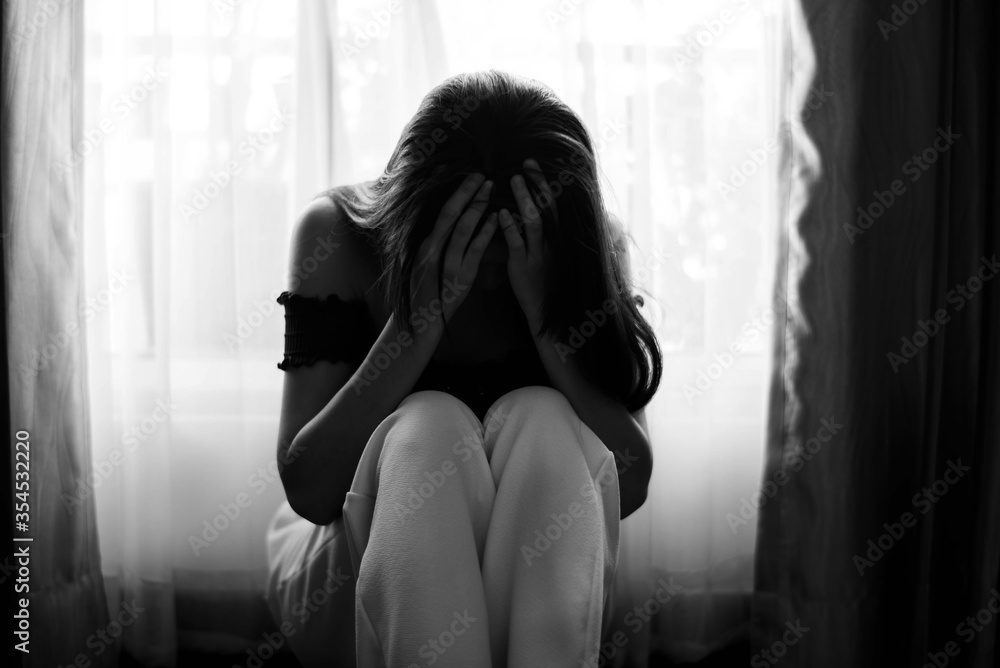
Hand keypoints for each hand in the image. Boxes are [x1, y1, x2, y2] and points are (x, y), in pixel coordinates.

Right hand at [410, 172, 497, 337]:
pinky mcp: (461, 277)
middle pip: (449, 213)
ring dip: (477, 205)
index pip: (439, 211)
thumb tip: (441, 222)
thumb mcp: (422, 263)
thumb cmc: (424, 291)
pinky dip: (486, 231)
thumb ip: (432, 243)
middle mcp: (432, 250)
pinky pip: (475, 249)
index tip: (465, 176)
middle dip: (466, 191)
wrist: (421, 322)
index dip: (453, 192)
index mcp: (424, 244)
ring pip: (462, 227)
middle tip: (481, 173)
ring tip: (490, 187)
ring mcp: (446, 263)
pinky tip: (497, 218)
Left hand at [499, 158, 552, 334]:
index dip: (543, 183)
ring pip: (535, 222)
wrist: (545, 310)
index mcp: (555, 236)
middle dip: (538, 184)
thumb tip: (530, 207)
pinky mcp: (524, 266)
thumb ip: (541, 231)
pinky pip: (517, 244)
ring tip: (514, 180)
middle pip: (547, 207)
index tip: (532, 163)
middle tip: (527, 163)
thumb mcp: (547, 252)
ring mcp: (538, 253)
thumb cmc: (543, 279)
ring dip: (525, 199)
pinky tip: (500, 213)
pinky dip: (510, 227)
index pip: (552, 203)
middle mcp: (551, 242)